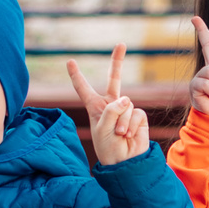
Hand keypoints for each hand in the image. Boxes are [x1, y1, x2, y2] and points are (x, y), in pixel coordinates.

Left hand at [70, 46, 149, 164]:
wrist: (125, 163)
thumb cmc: (108, 148)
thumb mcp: (102, 129)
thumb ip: (112, 110)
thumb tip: (127, 98)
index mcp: (95, 107)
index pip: (84, 89)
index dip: (77, 76)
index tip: (70, 62)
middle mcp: (111, 106)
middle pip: (115, 79)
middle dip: (117, 62)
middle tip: (121, 44)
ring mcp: (125, 110)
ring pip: (126, 105)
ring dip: (122, 122)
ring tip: (119, 135)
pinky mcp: (138, 117)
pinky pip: (136, 113)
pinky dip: (131, 125)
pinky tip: (128, 135)